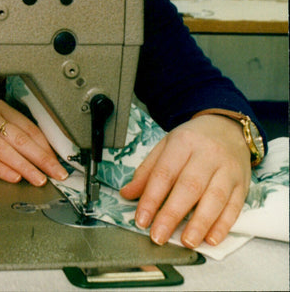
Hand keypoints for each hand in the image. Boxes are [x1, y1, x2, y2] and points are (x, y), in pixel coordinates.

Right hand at [0, 99, 67, 184]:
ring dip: (25, 166)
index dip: (46, 146)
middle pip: (20, 138)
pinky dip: (2, 169)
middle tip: (55, 172)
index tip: (58, 162)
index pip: (29, 127)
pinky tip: (14, 177)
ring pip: (5, 149)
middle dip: (41, 157)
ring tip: (39, 179)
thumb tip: (44, 157)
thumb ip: (15, 137)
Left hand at [120, 114, 250, 247]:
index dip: (151, 199)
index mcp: (183, 143)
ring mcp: (228, 169)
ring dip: (200, 224)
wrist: (227, 129)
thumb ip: (147, 171)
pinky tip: (211, 238)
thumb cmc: (192, 141)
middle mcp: (208, 155)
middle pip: (189, 187)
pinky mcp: (243, 184)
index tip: (142, 220)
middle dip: (172, 215)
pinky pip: (234, 207)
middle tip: (159, 236)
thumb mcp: (165, 147)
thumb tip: (127, 194)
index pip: (164, 173)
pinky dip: (223, 226)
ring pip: (215, 198)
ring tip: (186, 242)